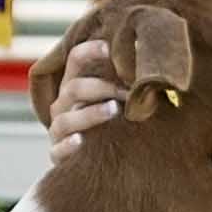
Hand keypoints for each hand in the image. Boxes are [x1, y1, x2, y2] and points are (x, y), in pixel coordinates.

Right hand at [39, 33, 120, 159]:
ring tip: (114, 110)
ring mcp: (58, 132)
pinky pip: (58, 150)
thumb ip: (126, 85)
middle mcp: (62, 106)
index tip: (111, 48)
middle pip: (73, 88)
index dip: (90, 51)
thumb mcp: (116, 102)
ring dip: (90, 113)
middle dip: (101, 87)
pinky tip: (81, 141)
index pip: (75, 60)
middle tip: (128, 91)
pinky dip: (68, 145)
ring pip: (65, 119)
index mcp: (74, 87)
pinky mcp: (58, 156)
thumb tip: (153, 63)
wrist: (98, 163)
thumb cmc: (112, 126)